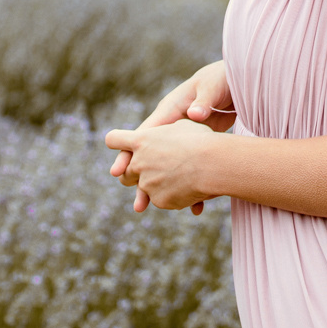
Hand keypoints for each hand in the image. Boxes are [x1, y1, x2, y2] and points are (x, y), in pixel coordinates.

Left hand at [105, 120, 223, 212]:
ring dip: (153, 187)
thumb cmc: (201, 140)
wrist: (213, 164)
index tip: (121, 145)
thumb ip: (165, 133)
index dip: (116, 142)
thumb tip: (165, 138)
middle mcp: (138, 162)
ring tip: (175, 182)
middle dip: (133, 174)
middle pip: (122, 173)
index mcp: (141, 140)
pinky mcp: (158, 200)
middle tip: (149, 172)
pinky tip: (188, 191)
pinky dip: (172, 197)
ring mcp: (147, 184)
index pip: (113, 139)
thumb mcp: (182, 126)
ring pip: (142, 190)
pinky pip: (161, 200)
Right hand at [107, 61, 232, 211]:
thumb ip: (203, 101)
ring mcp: (182, 139)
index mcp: (170, 110)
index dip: (129, 152)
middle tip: (135, 202)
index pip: (144, 133)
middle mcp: (171, 126)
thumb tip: (195, 113)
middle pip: (147, 154)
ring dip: (157, 188)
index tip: (118, 171)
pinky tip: (197, 207)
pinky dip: (193, 188)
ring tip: (144, 209)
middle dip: (137, 178)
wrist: (235, 83)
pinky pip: (189, 169)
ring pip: (165, 166)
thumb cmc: (220, 81)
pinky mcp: (197, 147)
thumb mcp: (212, 88)